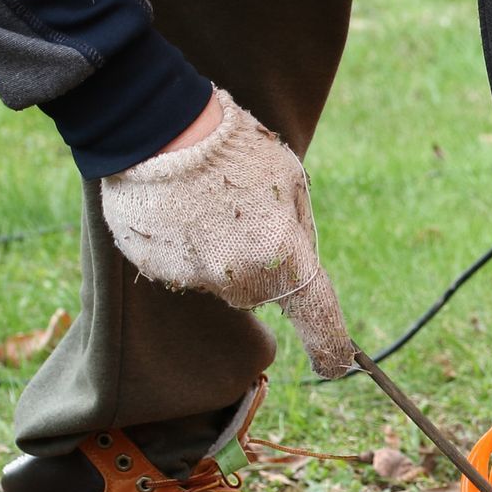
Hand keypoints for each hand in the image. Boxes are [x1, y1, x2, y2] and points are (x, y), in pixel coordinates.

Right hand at [99, 88, 353, 377]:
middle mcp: (239, 279)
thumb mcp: (293, 184)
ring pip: (218, 278)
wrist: (160, 127)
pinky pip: (179, 265)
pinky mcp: (154, 267)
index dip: (331, 347)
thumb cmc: (238, 149)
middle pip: (260, 290)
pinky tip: (176, 205)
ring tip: (204, 200)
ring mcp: (193, 277)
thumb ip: (300, 234)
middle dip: (259, 262)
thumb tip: (298, 269)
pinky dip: (182, 242)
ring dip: (217, 250)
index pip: (316, 319)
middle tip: (243, 212)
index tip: (337, 364)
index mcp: (284, 258)